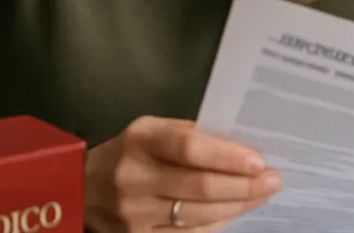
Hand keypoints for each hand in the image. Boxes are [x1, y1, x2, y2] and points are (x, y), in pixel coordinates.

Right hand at [84, 116, 281, 231]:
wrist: (80, 189)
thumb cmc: (131, 152)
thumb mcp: (154, 130)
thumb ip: (193, 135)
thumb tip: (242, 146)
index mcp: (142, 140)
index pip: (190, 148)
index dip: (227, 156)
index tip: (259, 160)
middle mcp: (135, 177)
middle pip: (200, 187)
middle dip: (244, 185)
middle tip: (274, 180)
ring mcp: (134, 214)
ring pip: (198, 214)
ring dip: (238, 205)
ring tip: (263, 194)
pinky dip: (217, 223)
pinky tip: (236, 212)